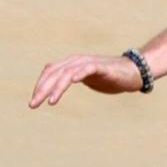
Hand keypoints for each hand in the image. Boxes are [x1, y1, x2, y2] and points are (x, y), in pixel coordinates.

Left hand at [27, 54, 143, 106]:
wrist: (134, 72)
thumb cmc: (110, 77)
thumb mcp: (87, 79)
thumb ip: (72, 79)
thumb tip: (56, 88)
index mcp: (72, 64)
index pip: (50, 72)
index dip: (40, 85)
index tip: (33, 101)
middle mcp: (77, 61)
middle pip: (54, 73)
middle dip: (42, 89)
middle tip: (33, 105)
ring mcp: (89, 63)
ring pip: (67, 73)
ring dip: (57, 87)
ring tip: (50, 101)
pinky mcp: (101, 67)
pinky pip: (87, 69)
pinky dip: (78, 74)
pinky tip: (71, 82)